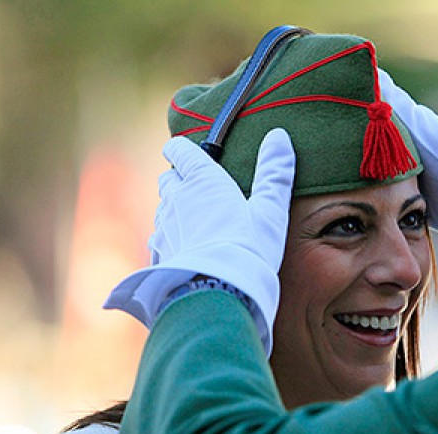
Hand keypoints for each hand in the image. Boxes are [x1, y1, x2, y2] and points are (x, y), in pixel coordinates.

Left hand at [104, 129, 295, 354]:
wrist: (216, 293)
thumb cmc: (248, 248)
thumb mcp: (270, 210)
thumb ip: (275, 173)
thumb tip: (278, 136)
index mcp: (202, 181)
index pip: (182, 152)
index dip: (182, 149)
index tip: (182, 149)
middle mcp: (176, 199)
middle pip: (168, 179)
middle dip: (178, 178)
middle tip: (192, 183)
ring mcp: (163, 228)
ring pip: (163, 209)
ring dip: (174, 209)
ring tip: (191, 219)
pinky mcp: (159, 255)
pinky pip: (159, 240)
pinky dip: (170, 239)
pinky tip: (184, 250)